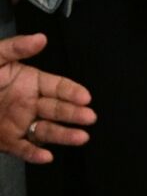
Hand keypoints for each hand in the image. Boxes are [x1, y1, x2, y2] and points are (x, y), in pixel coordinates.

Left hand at [0, 34, 94, 163]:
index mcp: (30, 82)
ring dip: (64, 135)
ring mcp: (19, 123)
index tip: (85, 97)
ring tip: (81, 137)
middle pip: (57, 109)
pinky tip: (46, 157)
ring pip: (46, 130)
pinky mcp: (6, 141)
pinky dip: (34, 154)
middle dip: (74, 113)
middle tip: (89, 117)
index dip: (72, 92)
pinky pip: (23, 149)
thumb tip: (41, 38)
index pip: (58, 87)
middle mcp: (29, 104)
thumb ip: (16, 48)